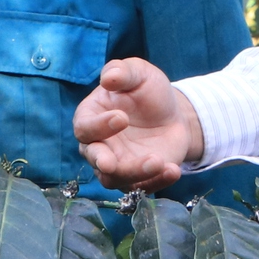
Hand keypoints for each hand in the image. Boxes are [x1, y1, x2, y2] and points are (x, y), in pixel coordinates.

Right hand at [75, 58, 204, 190]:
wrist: (173, 113)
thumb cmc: (147, 91)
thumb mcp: (139, 74)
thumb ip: (122, 71)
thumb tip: (108, 77)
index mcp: (91, 118)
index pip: (84, 127)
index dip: (99, 126)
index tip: (121, 117)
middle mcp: (98, 145)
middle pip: (94, 159)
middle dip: (102, 162)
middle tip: (111, 163)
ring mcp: (117, 164)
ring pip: (116, 179)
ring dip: (135, 173)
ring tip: (159, 161)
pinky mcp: (137, 179)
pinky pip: (142, 187)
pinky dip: (157, 182)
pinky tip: (173, 170)